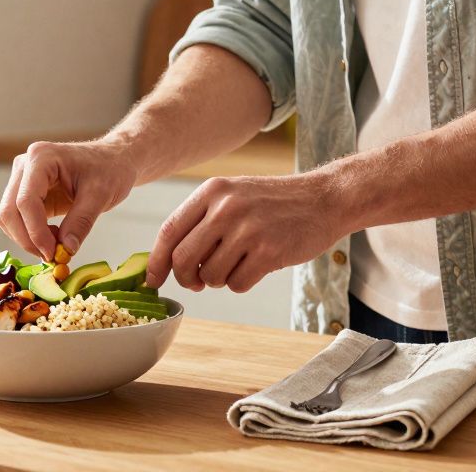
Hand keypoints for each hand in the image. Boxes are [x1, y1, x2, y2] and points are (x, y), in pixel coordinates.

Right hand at [0, 140, 137, 260]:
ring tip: (57, 243)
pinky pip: (18, 219)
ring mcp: (22, 178)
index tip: (52, 253)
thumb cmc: (109, 169)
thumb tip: (66, 250)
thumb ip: (81, 222)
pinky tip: (54, 235)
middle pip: (9, 211)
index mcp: (41, 158)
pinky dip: (31, 234)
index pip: (26, 201)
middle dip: (28, 239)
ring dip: (28, 239)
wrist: (112, 160)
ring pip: (9, 218)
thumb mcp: (100, 195)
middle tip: (53, 256)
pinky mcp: (26, 192)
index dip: (35, 232)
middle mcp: (25, 165)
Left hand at [146, 172, 350, 292]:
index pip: (169, 231)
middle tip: (197, 281)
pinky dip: (241, 282)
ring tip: (237, 263)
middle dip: (186, 278)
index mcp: (212, 191)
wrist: (323, 199)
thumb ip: (201, 221)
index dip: (156, 261)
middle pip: (183, 259)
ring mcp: (248, 229)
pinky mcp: (269, 251)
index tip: (152, 280)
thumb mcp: (232, 195)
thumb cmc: (272, 203)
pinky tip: (255, 266)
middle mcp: (226, 208)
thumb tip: (167, 261)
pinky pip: (237, 284)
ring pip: (209, 276)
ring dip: (219, 280)